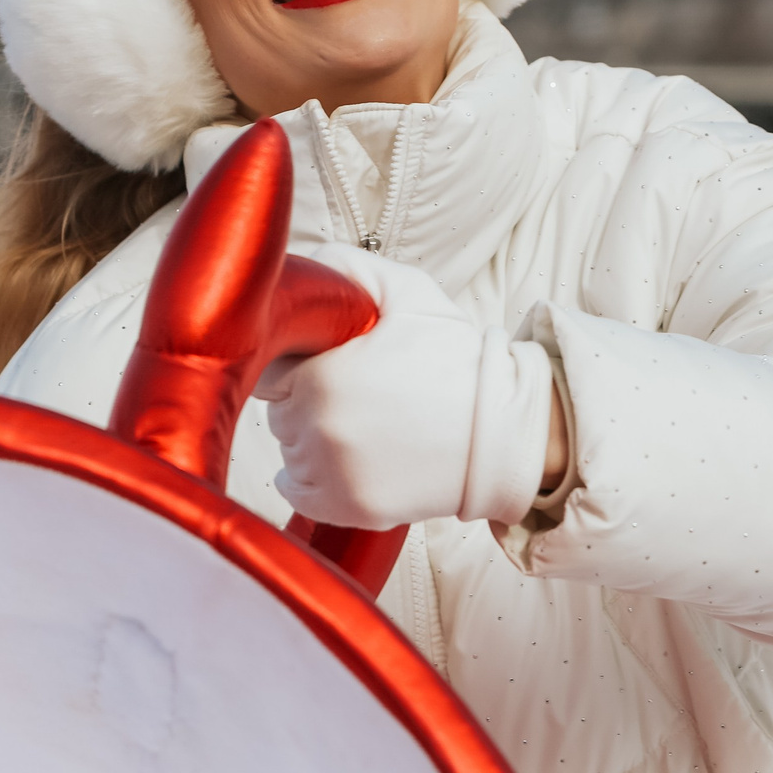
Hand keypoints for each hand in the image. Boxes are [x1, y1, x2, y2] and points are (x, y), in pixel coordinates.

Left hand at [257, 244, 555, 530]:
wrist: (503, 433)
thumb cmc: (456, 362)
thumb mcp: (410, 293)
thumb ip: (350, 267)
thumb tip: (311, 264)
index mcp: (321, 378)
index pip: (270, 371)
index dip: (298, 365)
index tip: (328, 366)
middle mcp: (316, 430)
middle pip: (278, 412)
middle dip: (303, 400)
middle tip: (353, 395)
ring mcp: (330, 475)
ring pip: (288, 450)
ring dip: (309, 439)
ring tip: (360, 426)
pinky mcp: (346, 509)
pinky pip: (296, 491)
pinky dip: (308, 478)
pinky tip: (341, 459)